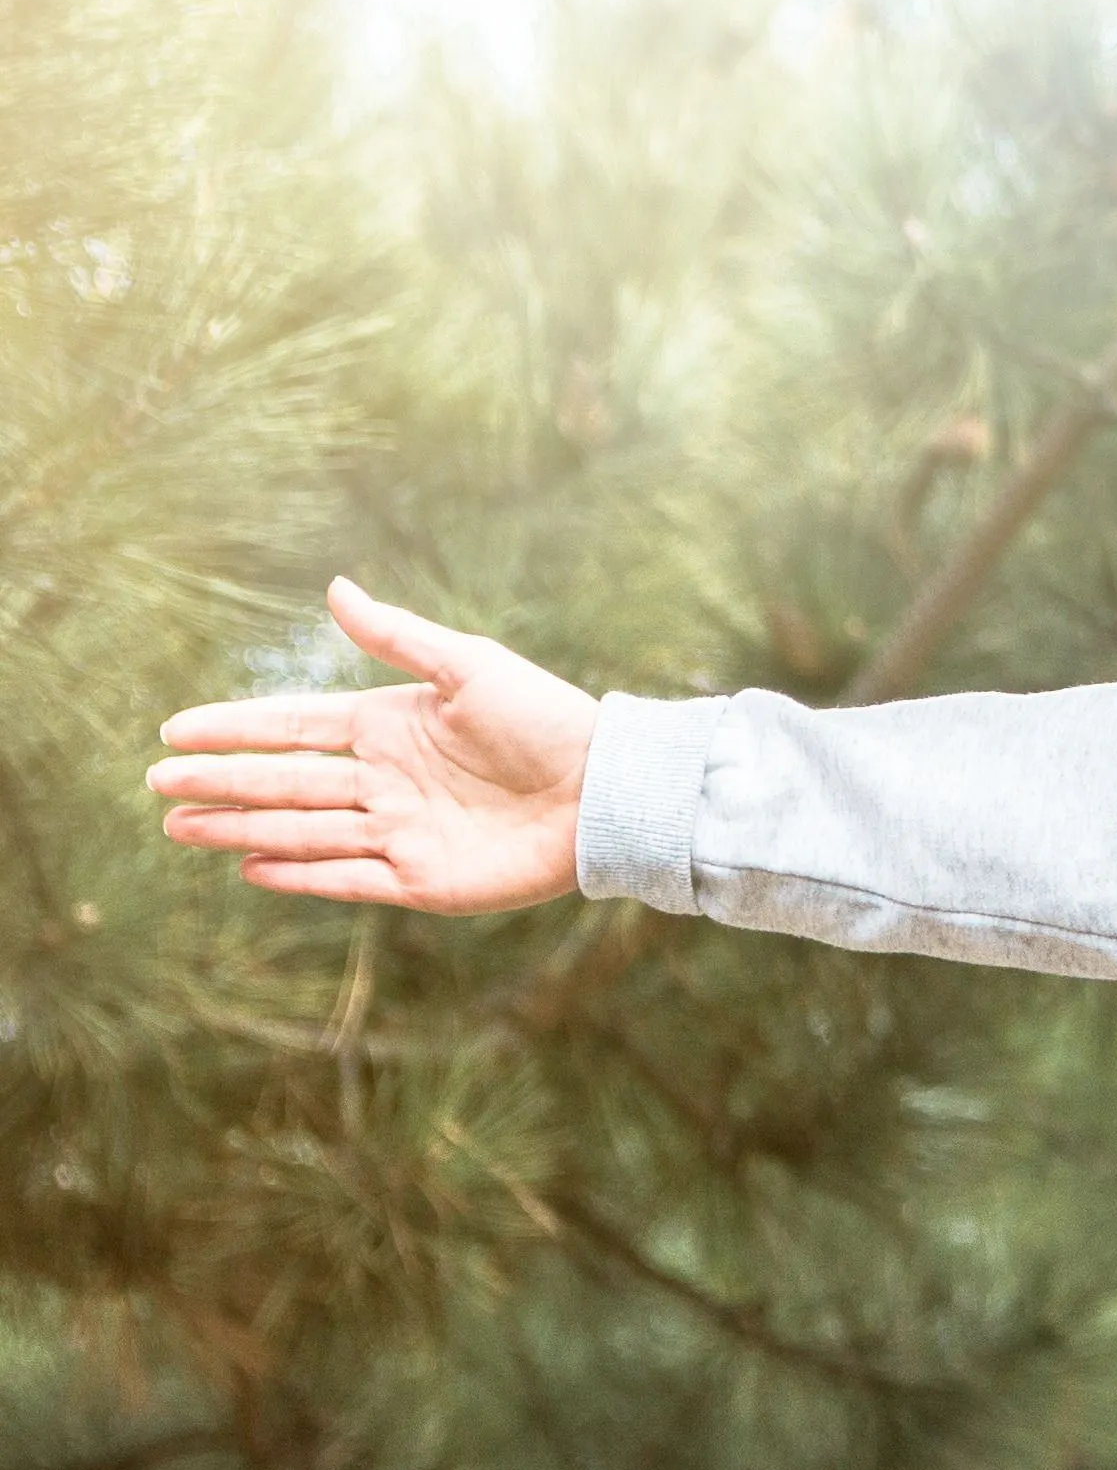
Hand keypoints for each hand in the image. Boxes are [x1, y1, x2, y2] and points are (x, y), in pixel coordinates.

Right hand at [150, 579, 599, 913]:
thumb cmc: (548, 720)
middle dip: (221, 783)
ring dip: (242, 829)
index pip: (293, 727)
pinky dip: (300, 874)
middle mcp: (385, 780)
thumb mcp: (470, 667)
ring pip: (302, 830)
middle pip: (285, 782)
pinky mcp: (422, 880)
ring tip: (181, 827)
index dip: (234, 729)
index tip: (174, 730)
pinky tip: (251, 867)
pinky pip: (347, 877)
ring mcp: (399, 831)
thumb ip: (398, 636)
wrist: (607, 789)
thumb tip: (335, 588)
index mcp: (390, 726)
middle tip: (156, 785)